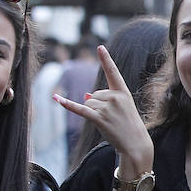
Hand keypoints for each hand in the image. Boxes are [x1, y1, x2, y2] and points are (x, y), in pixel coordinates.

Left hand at [54, 46, 153, 174]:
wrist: (135, 143)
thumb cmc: (129, 125)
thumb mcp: (121, 108)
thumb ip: (104, 99)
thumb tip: (85, 96)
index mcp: (123, 92)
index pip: (113, 72)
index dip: (106, 59)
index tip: (100, 47)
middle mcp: (115, 97)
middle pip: (94, 94)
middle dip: (97, 106)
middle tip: (112, 118)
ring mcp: (107, 108)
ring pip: (87, 103)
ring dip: (92, 113)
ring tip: (107, 122)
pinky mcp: (99, 118)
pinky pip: (79, 109)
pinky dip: (67, 104)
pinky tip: (56, 99)